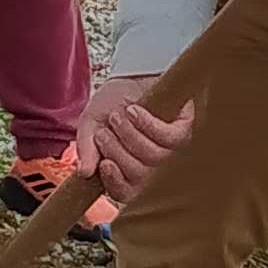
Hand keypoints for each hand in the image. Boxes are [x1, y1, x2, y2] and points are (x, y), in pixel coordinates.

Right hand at [75, 70, 194, 205]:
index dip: (116, 183)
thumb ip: (86, 147)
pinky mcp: (184, 131)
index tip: (105, 164)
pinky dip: (148, 124)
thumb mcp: (92, 124)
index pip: (127, 194)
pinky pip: (169, 138)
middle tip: (104, 133)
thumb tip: (83, 172)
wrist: (130, 74)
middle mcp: (152, 166)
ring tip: (117, 118)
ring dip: (131, 136)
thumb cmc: (113, 102)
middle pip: (140, 176)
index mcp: (129, 170)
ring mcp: (171, 151)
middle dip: (117, 152)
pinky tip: (135, 112)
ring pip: (155, 158)